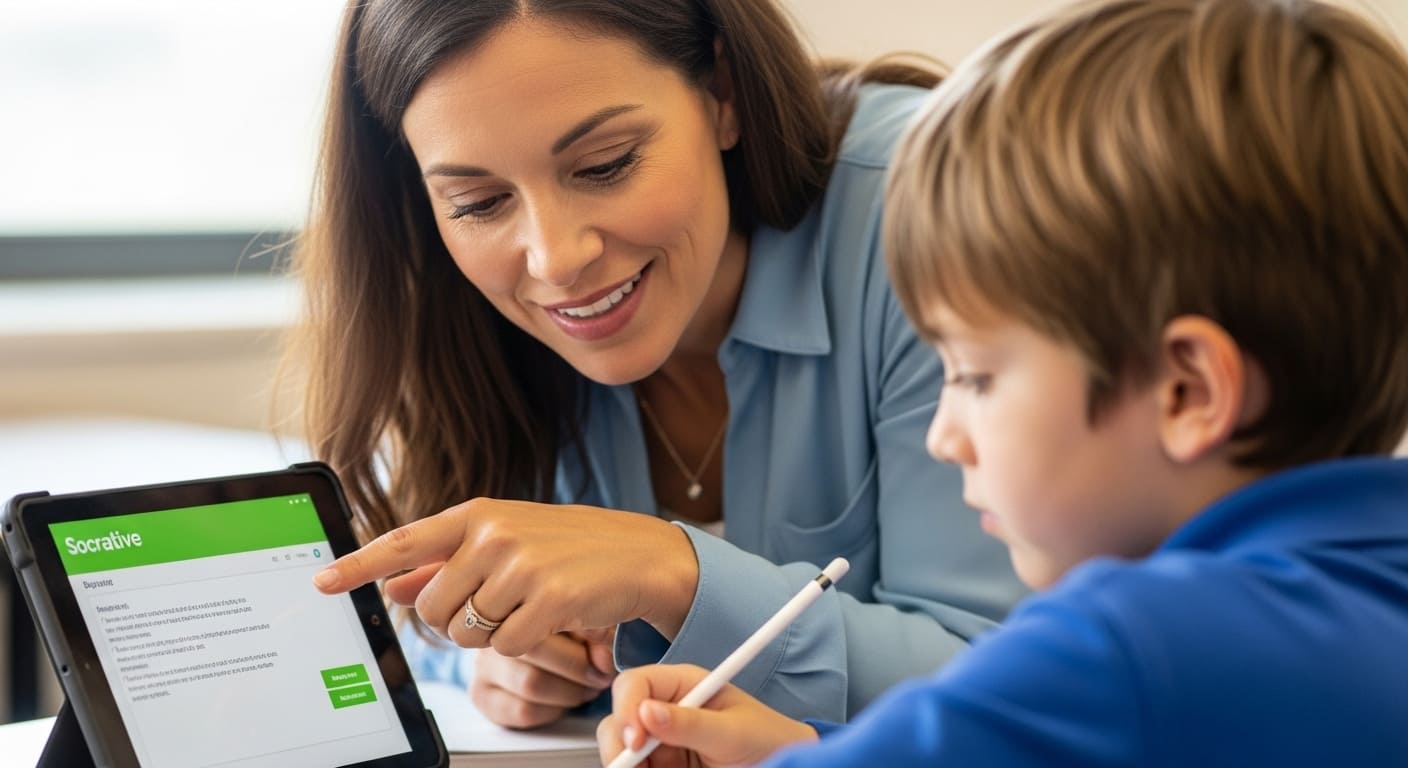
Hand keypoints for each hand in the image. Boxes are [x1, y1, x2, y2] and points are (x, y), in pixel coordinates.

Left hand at [311, 498, 698, 655]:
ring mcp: (522, 564)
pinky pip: (505, 646)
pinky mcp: (549, 597)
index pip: (404, 541)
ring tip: (526, 607)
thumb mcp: (504, 544)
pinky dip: (522, 644)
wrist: (640, 554)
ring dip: (491, 634)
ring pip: (467, 631)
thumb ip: (446, 564)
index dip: (359, 565)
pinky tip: (547, 619)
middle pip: (434, 607)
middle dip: (456, 621)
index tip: (322, 582)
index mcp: (477, 515)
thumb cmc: (570, 548)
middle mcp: (494, 534)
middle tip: (494, 607)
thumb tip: (395, 586)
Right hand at [473, 628, 617, 728]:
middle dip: (579, 669)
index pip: (545, 615)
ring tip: (588, 688)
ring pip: (530, 683)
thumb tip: (603, 660)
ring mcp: (483, 662)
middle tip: (601, 675)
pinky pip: (522, 709)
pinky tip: (563, 701)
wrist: (535, 652)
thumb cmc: (567, 628)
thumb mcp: (586, 617)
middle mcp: (492, 627)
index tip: (605, 656)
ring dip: (570, 692)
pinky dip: (552, 710)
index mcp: (516, 599)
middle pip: (535, 650)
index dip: (582, 638)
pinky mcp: (481, 694)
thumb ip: (597, 631)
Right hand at [598, 664, 817, 767]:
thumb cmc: (769, 740)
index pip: (635, 685)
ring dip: (626, 767)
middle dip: (619, 747)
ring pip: (621, 754)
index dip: (627, 709)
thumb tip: (647, 712)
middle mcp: (665, 713)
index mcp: (682, 686)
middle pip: (617, 722)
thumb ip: (691, 723)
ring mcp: (660, 744)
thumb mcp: (734, 732)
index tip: (636, 740)